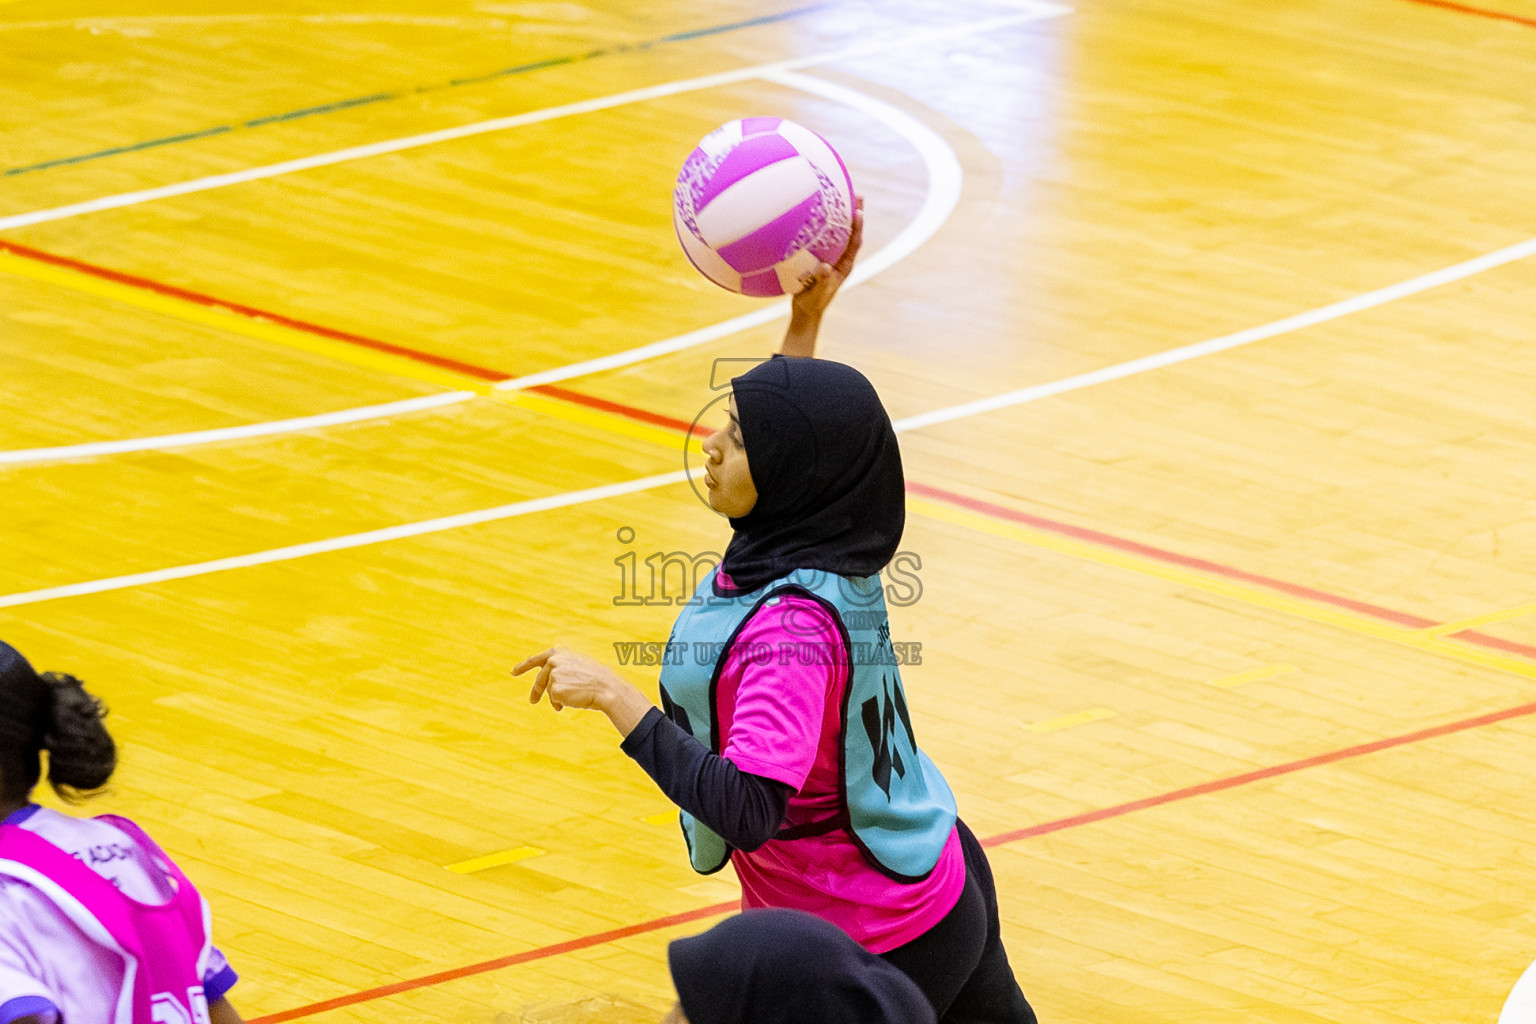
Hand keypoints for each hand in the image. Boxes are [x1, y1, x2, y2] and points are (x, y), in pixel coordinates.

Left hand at [515, 646, 619, 710]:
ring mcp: (553, 674)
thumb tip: (550, 682)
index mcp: (558, 652)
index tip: (514, 672)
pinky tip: (573, 700)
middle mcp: (553, 660)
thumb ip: (562, 667)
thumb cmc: (595, 678)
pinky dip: (562, 703)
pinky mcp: (554, 688)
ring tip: (574, 697)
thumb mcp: (578, 665)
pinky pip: (554, 700)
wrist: (606, 687)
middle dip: (536, 692)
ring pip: (549, 691)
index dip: (523, 666)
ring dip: (557, 698)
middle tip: (532, 701)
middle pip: (540, 680)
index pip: (536, 659)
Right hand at [791, 197, 863, 316]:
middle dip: (854, 213)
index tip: (859, 211)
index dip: (858, 227)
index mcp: (844, 266)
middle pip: (850, 232)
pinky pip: (822, 237)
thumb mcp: (818, 293)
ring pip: (837, 233)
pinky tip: (816, 213)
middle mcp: (840, 258)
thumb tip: (824, 266)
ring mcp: (830, 257)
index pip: (854, 242)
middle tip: (857, 194)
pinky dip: (822, 225)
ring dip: (840, 216)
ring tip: (840, 196)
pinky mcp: (819, 256)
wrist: (806, 311)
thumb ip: (822, 280)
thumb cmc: (814, 303)